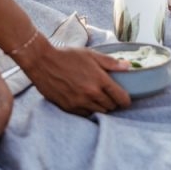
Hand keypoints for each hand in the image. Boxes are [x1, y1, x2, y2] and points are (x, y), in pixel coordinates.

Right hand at [15, 37, 131, 115]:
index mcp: (99, 79)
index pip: (121, 97)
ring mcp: (79, 102)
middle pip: (111, 107)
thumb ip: (110, 62)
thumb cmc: (67, 56)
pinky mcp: (69, 108)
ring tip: (98, 99)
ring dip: (101, 107)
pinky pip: (85, 115)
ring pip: (99, 112)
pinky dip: (89, 110)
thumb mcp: (91, 55)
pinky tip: (86, 102)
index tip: (125, 99)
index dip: (126, 100)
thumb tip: (128, 67)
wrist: (42, 62)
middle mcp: (91, 93)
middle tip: (110, 96)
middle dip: (113, 102)